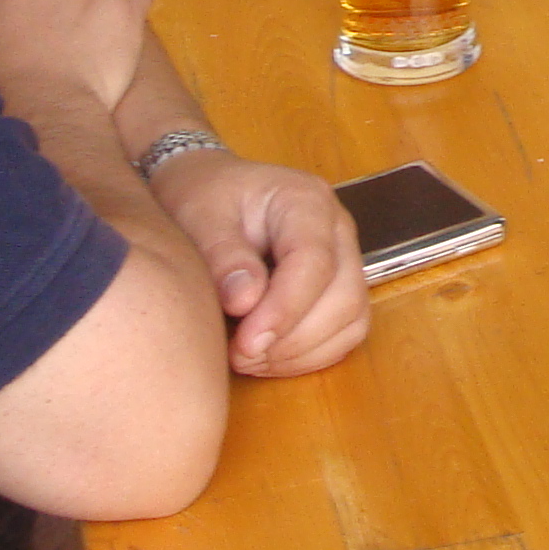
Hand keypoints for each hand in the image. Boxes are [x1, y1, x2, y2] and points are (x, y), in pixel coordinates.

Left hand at [147, 154, 368, 376]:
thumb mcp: (197, 216)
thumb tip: (245, 302)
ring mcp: (344, 259)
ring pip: (351, 320)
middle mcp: (337, 229)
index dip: (284, 309)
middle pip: (344, 296)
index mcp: (306, 200)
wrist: (207, 191)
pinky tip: (267, 357)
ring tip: (248, 358)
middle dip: (293, 339)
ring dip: (302, 352)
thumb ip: (222, 256)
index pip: (315, 261)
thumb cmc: (202, 197)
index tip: (245, 343)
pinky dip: (310, 355)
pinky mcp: (339, 288)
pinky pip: (344, 332)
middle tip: (240, 355)